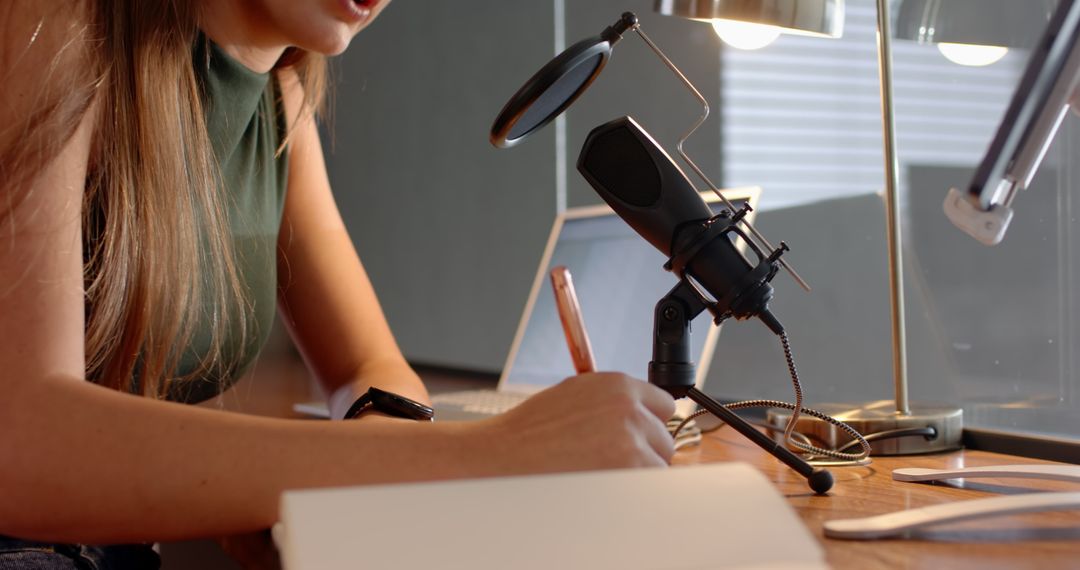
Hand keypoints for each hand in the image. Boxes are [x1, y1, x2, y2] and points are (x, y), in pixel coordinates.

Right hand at [480, 373, 675, 473]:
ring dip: (638, 471)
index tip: (640, 435)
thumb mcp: (576, 394)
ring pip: (658, 463)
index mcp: (618, 385)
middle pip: (664, 438)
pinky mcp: (627, 470)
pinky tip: (602, 483)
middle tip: (611, 458)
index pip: (664, 405)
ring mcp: (631, 441)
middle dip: (645, 450)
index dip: (649, 423)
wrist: (506, 455)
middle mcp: (630, 409)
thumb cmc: (533, 430)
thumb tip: (642, 414)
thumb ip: (614, 401)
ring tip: (601, 471)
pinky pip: (646, 485)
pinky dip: (630, 488)